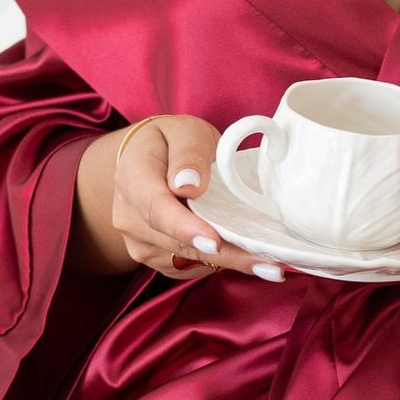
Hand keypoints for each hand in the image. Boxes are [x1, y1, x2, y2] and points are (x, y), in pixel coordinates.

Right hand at [72, 117, 285, 283]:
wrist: (144, 162)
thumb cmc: (170, 143)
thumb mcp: (184, 131)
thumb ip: (188, 153)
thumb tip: (189, 185)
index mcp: (133, 179)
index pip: (157, 209)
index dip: (186, 228)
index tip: (215, 243)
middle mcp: (129, 217)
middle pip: (178, 244)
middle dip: (227, 256)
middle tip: (270, 265)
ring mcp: (139, 242)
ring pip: (187, 260)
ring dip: (229, 263)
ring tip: (269, 264)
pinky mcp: (155, 257)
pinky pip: (188, 267)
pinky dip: (218, 263)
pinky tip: (245, 257)